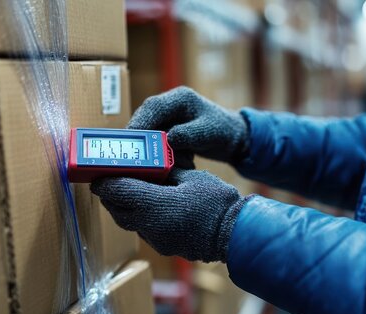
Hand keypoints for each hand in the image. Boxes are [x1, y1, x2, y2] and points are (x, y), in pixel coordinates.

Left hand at [90, 169, 250, 262]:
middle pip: (116, 210)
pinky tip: (147, 206)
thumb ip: (165, 171)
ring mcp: (156, 239)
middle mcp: (149, 226)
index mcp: (154, 205)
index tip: (98, 172)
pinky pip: (142, 230)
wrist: (235, 234)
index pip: (117, 191)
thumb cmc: (216, 201)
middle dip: (109, 195)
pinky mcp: (163, 246)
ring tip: (125, 192)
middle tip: (108, 180)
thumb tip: (150, 165)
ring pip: (127, 222)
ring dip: (122, 207)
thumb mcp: (190, 176)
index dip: (104, 181)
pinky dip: (138, 217)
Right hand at [128, 86, 248, 167]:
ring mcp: (168, 118)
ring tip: (172, 161)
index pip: (153, 107)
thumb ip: (189, 134)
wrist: (233, 138)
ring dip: (156, 149)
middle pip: (146, 120)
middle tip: (139, 157)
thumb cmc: (224, 131)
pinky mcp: (168, 131)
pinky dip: (163, 154)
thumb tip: (169, 139)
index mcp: (180, 98)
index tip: (131, 139)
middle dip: (144, 139)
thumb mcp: (209, 132)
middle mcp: (171, 105)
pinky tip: (176, 162)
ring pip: (150, 133)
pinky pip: (157, 142)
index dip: (139, 122)